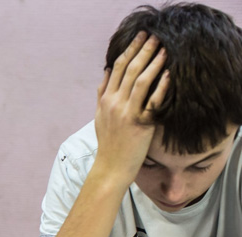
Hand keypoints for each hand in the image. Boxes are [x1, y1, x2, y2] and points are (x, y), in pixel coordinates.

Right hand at [93, 31, 169, 185]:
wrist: (111, 167)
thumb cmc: (108, 143)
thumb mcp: (99, 116)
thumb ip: (102, 94)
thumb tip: (105, 72)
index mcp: (105, 100)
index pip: (116, 68)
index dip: (129, 50)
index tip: (140, 38)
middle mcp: (114, 104)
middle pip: (129, 70)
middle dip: (143, 50)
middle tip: (155, 37)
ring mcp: (127, 113)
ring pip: (140, 81)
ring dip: (154, 63)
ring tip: (164, 50)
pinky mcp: (140, 124)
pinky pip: (152, 102)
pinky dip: (161, 87)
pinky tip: (169, 75)